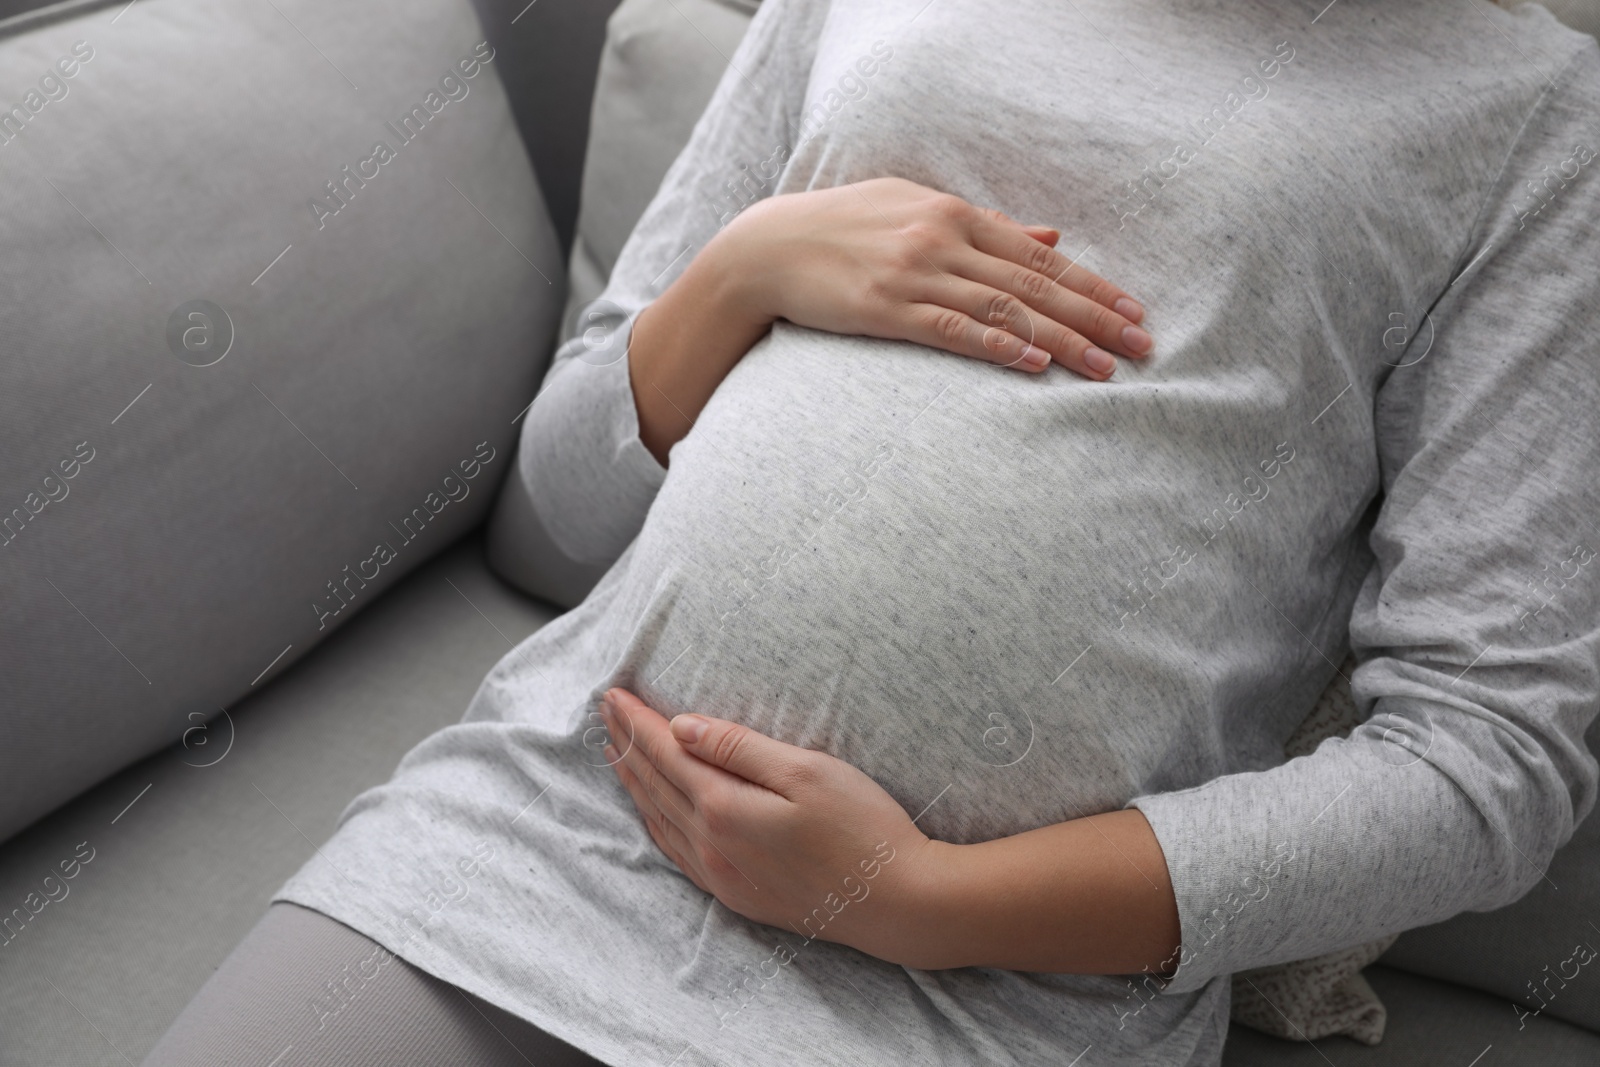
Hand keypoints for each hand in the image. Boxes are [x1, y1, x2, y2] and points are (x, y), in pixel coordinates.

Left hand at [597, 687, 936, 963]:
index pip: (666, 754)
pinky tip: (652, 813)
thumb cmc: (864, 829)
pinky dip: (655, 824)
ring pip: (659, 821)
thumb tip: (682, 727)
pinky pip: (677, 854)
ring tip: (616, 753)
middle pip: (655, 786)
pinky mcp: (739, 896)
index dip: (638, 721)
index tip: (614, 693)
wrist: (898, 903)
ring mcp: (723, 876)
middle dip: (627, 745)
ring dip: (635, 783)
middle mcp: (712, 846)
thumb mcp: (807, 772)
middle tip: (606, 711)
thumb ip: (740, 748)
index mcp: (725, 808)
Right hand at [720, 175, 1152, 379]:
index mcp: (955, 213)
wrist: (769, 247)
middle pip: (1035, 284)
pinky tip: (1035, 363)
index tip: (1134, 311)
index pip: (1041, 257)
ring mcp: (915, 273)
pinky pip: (954, 329)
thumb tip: (1051, 239)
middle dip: (1095, 317)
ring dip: (1061, 340)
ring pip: (1005, 310)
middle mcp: (943, 239)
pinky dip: (999, 345)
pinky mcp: (886, 308)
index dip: (1093, 286)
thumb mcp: (917, 209)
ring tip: (1104, 367)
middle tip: (1141, 345)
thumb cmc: (845, 229)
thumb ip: (986, 227)